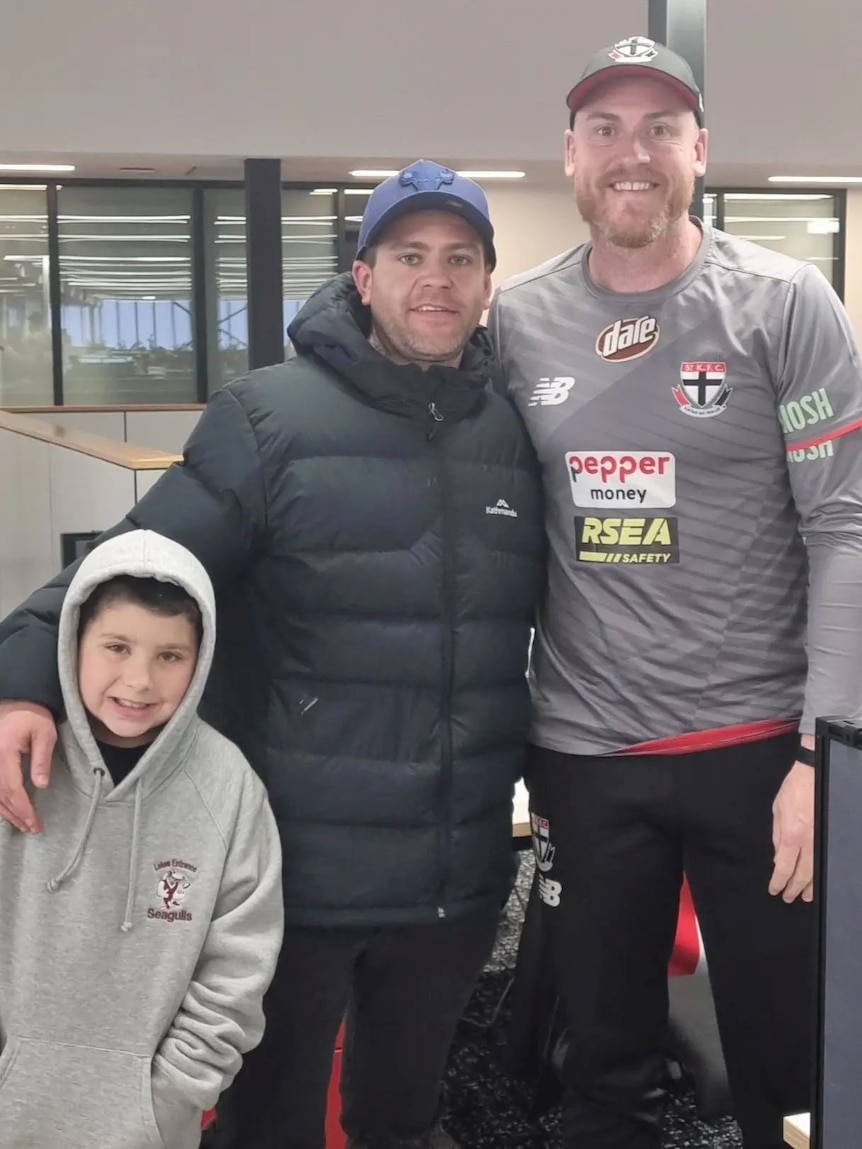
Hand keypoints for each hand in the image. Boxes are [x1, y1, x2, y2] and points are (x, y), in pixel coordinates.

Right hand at [0, 700, 57, 832]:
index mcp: (4, 752)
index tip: (35, 823)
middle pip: (0, 796)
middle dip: (16, 814)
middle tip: (32, 828)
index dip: (23, 808)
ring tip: (23, 825)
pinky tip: (9, 811)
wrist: (17, 702)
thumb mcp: (45, 734)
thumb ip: (41, 760)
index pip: (12, 788)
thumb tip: (41, 786)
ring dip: (7, 812)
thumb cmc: (33, 716)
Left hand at [769, 759, 814, 902]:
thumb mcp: (777, 811)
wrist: (814, 775)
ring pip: (817, 870)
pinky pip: (824, 860)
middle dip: (794, 888)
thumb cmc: (792, 790)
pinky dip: (820, 873)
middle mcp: (808, 841)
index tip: (774, 890)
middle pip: (802, 873)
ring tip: (805, 896)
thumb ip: (777, 836)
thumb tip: (777, 858)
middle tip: (788, 898)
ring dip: (810, 885)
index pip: (784, 866)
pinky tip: (818, 880)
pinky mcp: (829, 836)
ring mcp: (821, 840)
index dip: (779, 881)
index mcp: (792, 834)